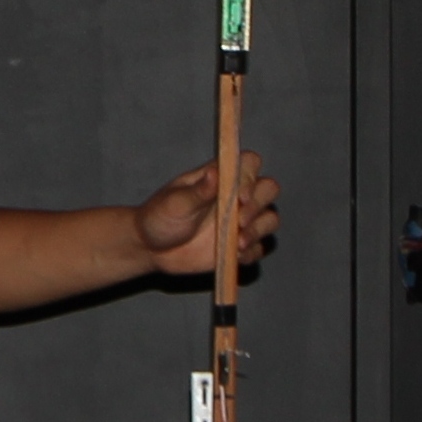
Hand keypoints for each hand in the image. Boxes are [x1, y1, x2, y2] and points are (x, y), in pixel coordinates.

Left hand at [136, 152, 280, 275]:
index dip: (251, 177)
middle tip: (239, 221)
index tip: (240, 196)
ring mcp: (240, 222)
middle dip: (258, 205)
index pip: (249, 164)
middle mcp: (236, 197)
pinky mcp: (239, 246)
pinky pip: (259, 248)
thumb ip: (198, 190)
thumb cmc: (160, 217)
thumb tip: (215, 172)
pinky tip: (235, 257)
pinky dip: (252, 253)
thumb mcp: (175, 202)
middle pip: (268, 189)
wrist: (151, 248)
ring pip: (269, 219)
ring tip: (237, 244)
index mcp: (221, 178)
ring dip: (259, 230)